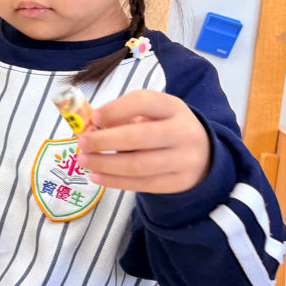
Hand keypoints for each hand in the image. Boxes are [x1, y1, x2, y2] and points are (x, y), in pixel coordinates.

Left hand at [76, 90, 210, 193]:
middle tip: (81, 143)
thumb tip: (90, 125)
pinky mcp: (179, 182)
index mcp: (173, 107)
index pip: (144, 102)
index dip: (116, 109)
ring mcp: (184, 159)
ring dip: (105, 164)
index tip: (93, 117)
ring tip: (84, 160)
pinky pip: (142, 184)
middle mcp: (183, 132)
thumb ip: (124, 116)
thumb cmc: (165, 128)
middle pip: (140, 136)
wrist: (203, 154)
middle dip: (105, 141)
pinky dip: (115, 181)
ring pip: (138, 165)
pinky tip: (96, 176)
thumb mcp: (152, 113)